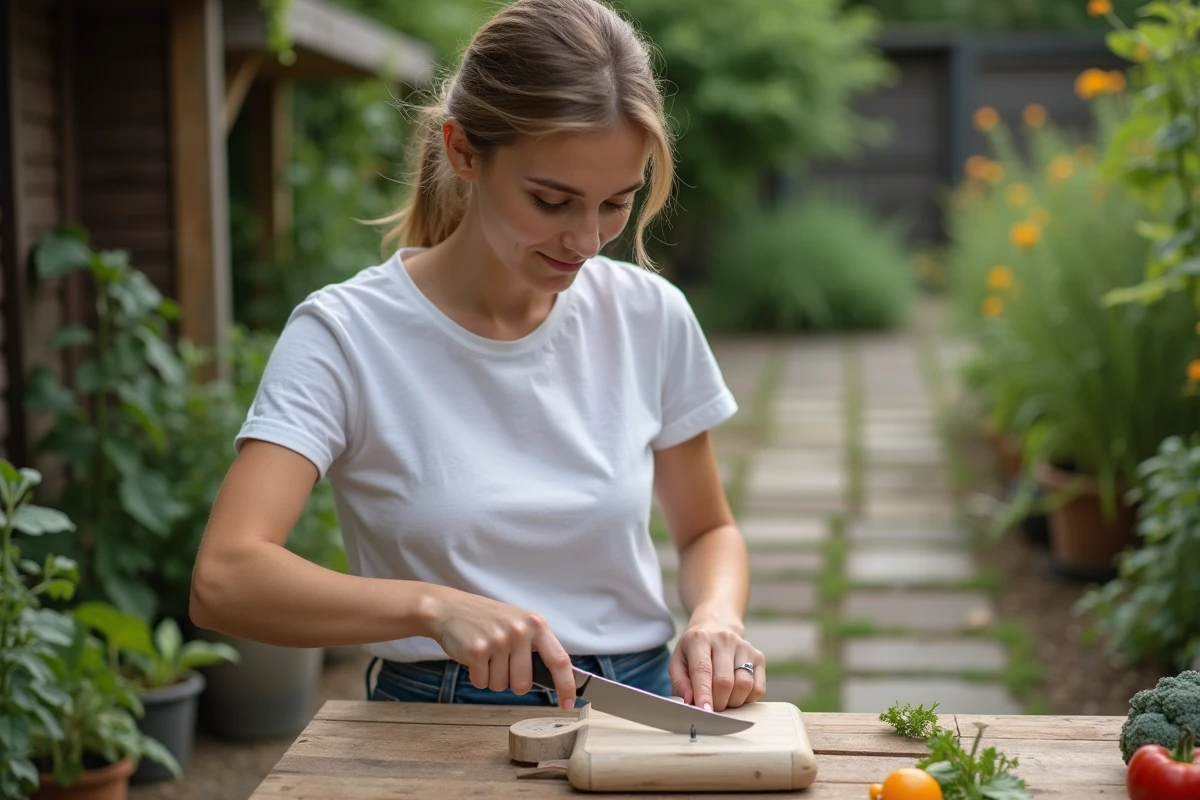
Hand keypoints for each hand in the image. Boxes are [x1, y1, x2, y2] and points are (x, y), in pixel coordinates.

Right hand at [425, 587, 576, 708]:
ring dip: (491, 677)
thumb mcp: (519, 624)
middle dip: (511, 682)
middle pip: (524, 684)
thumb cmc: (488, 620)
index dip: (566, 686)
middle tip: (501, 662)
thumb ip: (537, 648)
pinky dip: (476, 676)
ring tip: (486, 654)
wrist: (450, 608)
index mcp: (536, 624)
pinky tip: (473, 655)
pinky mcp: (477, 650)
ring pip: (501, 686)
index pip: (560, 660)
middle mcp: (520, 631)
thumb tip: (557, 681)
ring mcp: (499, 640)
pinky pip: (481, 682)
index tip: (569, 704)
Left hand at [668, 616, 764, 711]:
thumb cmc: (694, 649)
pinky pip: (758, 688)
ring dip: (732, 702)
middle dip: (717, 702)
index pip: (703, 670)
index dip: (704, 693)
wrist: (716, 625)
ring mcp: (744, 646)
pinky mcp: (759, 656)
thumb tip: (690, 702)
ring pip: (744, 686)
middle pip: (725, 681)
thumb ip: (680, 684)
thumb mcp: (678, 661)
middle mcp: (724, 639)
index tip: (704, 711)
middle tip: (711, 706)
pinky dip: (747, 698)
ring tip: (723, 697)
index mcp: (700, 639)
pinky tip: (736, 692)